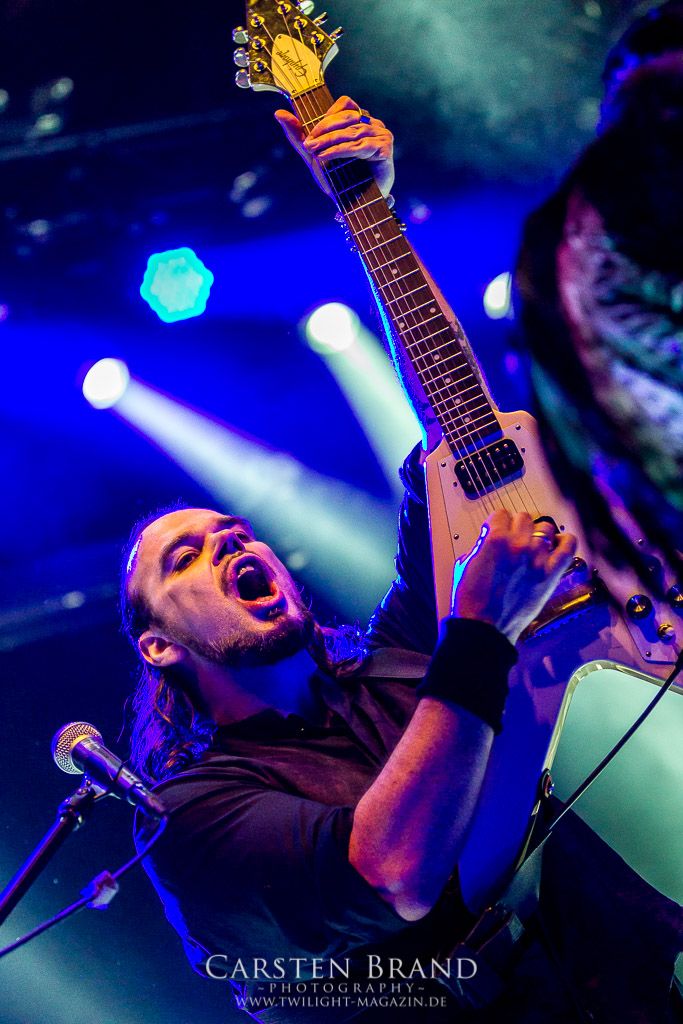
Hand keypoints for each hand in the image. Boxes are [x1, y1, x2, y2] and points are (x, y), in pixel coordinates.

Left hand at [275, 95, 394, 198]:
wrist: (356, 204)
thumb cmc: (338, 178)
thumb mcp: (313, 154)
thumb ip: (298, 135)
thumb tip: (278, 112)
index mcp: (360, 120)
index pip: (346, 104)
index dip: (327, 115)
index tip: (311, 134)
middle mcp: (373, 123)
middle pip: (346, 117)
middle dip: (324, 130)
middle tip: (309, 144)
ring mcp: (381, 134)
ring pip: (351, 131)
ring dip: (330, 141)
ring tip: (316, 152)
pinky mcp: (384, 147)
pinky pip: (359, 145)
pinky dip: (341, 150)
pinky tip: (327, 156)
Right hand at [452, 511, 576, 644]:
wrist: (484, 627)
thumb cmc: (472, 601)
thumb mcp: (466, 564)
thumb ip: (480, 545)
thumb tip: (488, 540)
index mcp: (495, 540)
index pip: (501, 514)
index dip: (497, 522)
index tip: (498, 529)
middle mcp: (518, 545)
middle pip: (524, 517)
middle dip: (516, 525)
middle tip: (514, 537)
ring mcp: (537, 559)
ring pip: (545, 528)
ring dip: (538, 533)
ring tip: (533, 543)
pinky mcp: (550, 574)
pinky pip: (568, 546)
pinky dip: (565, 541)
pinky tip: (557, 543)